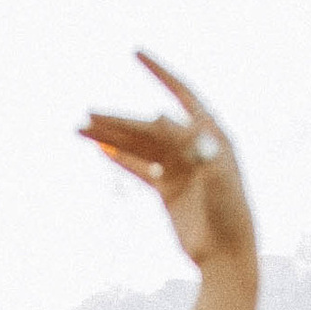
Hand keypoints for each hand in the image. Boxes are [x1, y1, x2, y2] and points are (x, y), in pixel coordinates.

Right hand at [80, 54, 256, 278]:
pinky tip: (99, 148)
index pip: (182, 93)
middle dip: (119, 119)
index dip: (159, 72)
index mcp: (211, 135)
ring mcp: (180, 167)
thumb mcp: (215, 179)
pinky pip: (140, 167)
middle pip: (150, 126)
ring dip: (112, 137)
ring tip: (81, 129)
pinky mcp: (169, 189)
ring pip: (140, 146)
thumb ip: (194, 147)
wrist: (227, 257)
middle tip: (88, 115)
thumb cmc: (229, 217)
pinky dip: (120, 158)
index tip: (136, 52)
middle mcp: (195, 146)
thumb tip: (161, 118)